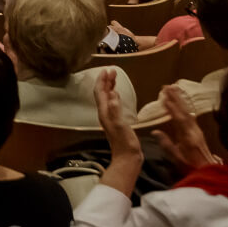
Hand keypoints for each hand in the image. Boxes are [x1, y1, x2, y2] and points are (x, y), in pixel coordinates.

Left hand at [92, 69, 143, 188]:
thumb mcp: (120, 125)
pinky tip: (117, 95)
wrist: (127, 157)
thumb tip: (112, 95)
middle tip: (112, 71)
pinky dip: (114, 95)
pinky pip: (112, 103)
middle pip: (102, 93)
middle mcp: (105, 113)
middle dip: (105, 81)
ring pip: (107, 98)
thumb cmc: (124, 142)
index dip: (102, 80)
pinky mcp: (116, 120)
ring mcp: (110, 117)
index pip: (100, 92)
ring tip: (114, 78)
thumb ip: (116, 110)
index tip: (107, 69)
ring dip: (109, 87)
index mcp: (105, 112)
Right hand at [152, 86, 221, 169]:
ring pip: (188, 112)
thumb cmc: (191, 167)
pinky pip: (191, 116)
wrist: (209, 171)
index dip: (172, 108)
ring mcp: (198, 131)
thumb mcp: (176, 159)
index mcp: (188, 138)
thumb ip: (167, 144)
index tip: (164, 97)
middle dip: (176, 98)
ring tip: (174, 88)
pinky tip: (183, 103)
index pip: (178, 119)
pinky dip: (186, 107)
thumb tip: (155, 131)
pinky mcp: (199, 132)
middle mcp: (194, 132)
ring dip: (181, 100)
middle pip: (184, 112)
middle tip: (167, 86)